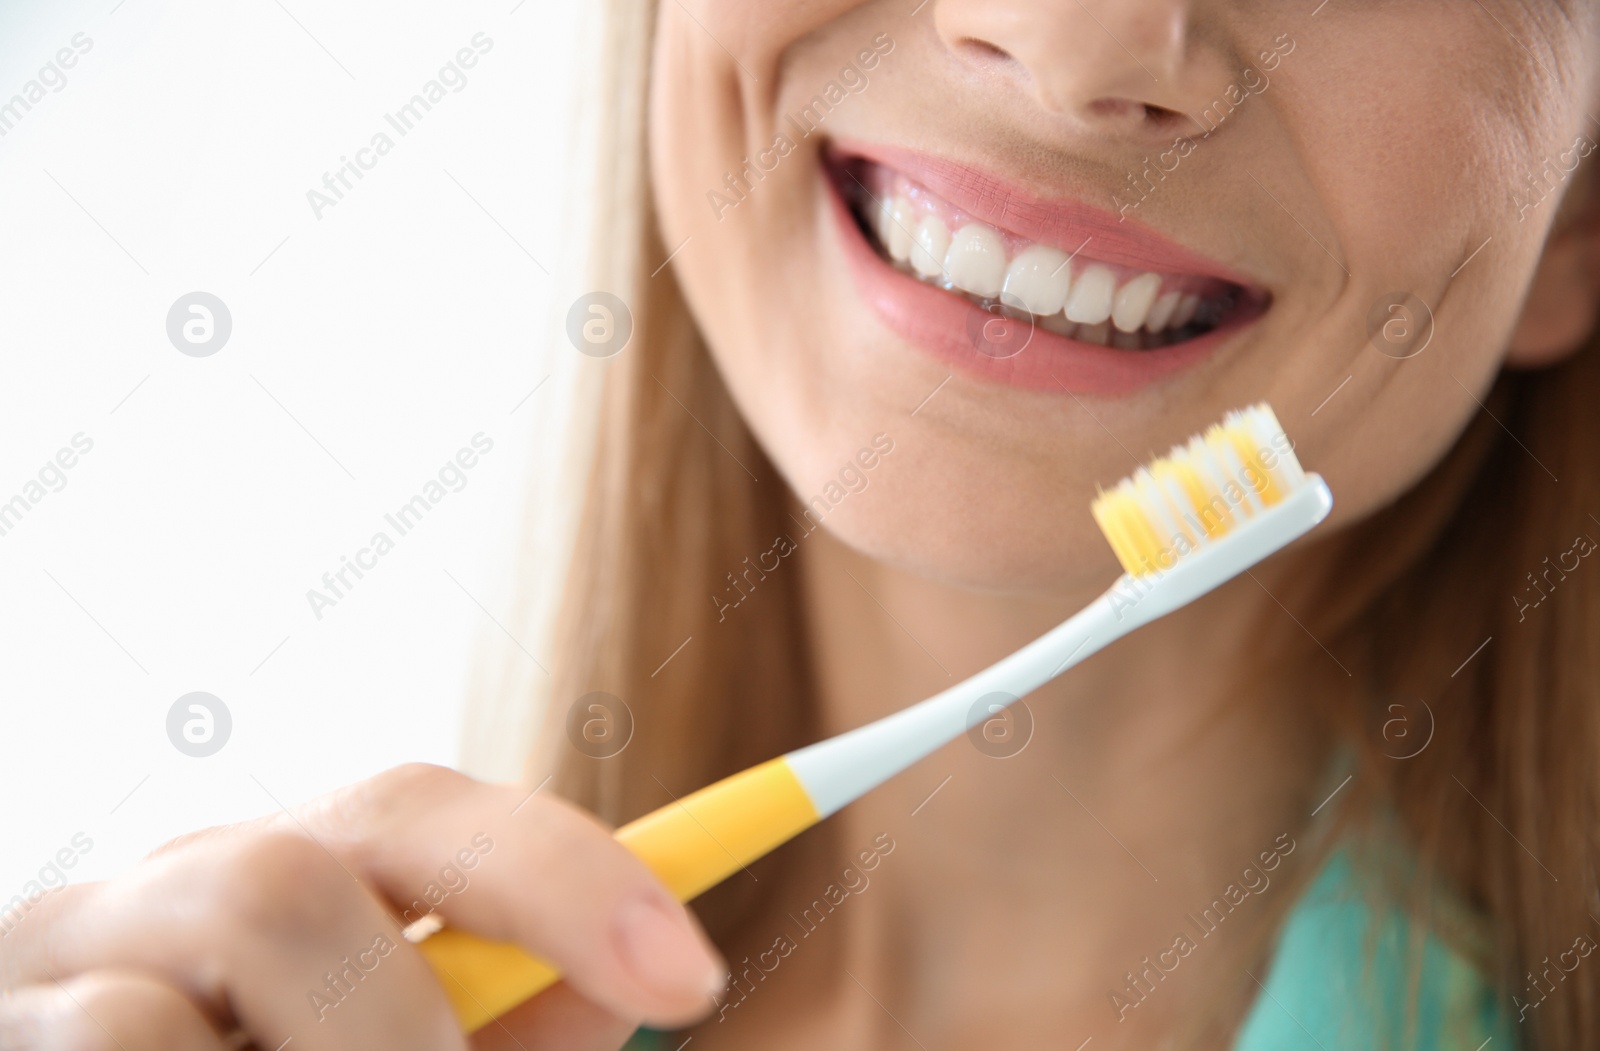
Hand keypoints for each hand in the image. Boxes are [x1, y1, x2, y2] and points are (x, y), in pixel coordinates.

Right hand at [0, 763, 726, 1049]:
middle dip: (404, 1028)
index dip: (567, 878)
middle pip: (292, 875)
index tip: (688, 977)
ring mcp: (49, 967)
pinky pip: (115, 1050)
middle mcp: (161, 893)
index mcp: (284, 877)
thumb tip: (640, 979)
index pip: (422, 811)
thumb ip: (507, 1028)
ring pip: (180, 988)